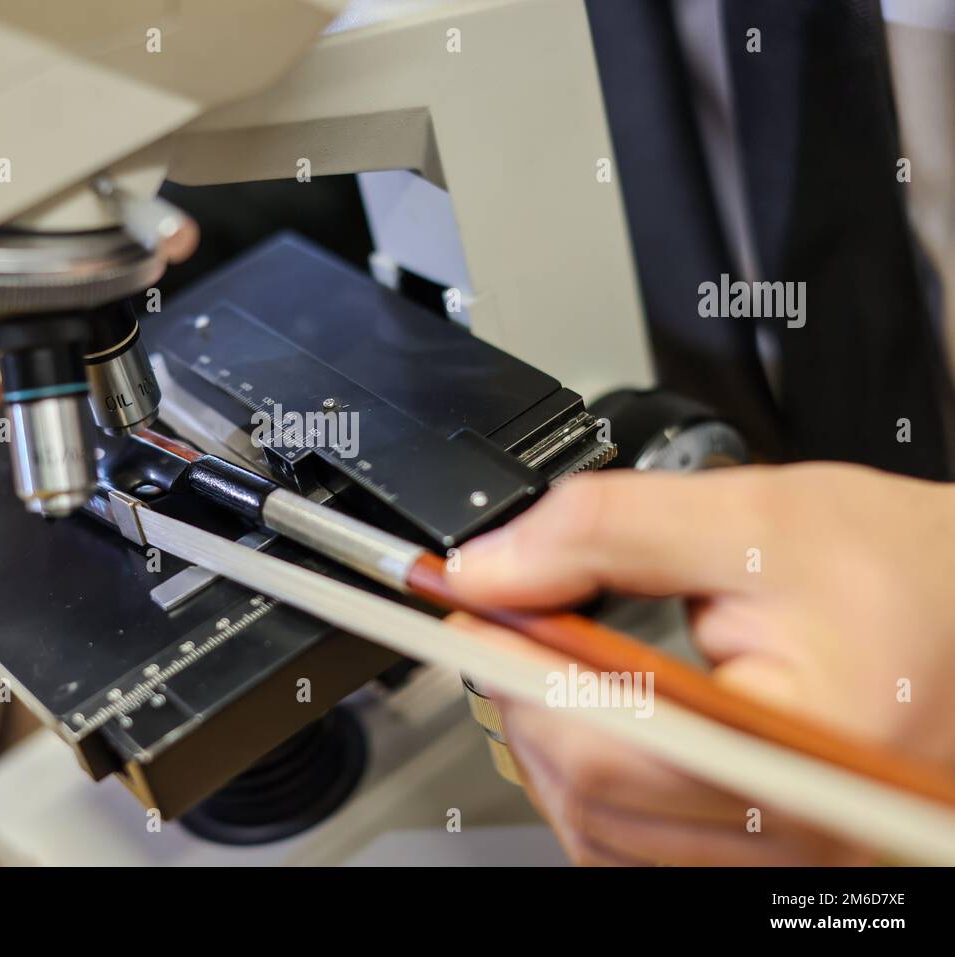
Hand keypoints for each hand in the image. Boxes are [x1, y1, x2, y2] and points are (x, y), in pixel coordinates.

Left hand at [448, 463, 954, 864]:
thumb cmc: (901, 566)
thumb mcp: (751, 515)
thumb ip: (605, 531)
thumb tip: (491, 567)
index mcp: (801, 747)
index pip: (607, 741)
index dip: (516, 671)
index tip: (476, 613)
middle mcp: (797, 827)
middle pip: (591, 795)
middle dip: (523, 700)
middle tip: (509, 625)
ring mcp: (782, 852)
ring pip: (603, 833)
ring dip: (550, 744)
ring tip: (553, 665)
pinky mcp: (765, 851)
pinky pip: (639, 850)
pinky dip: (592, 784)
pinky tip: (595, 722)